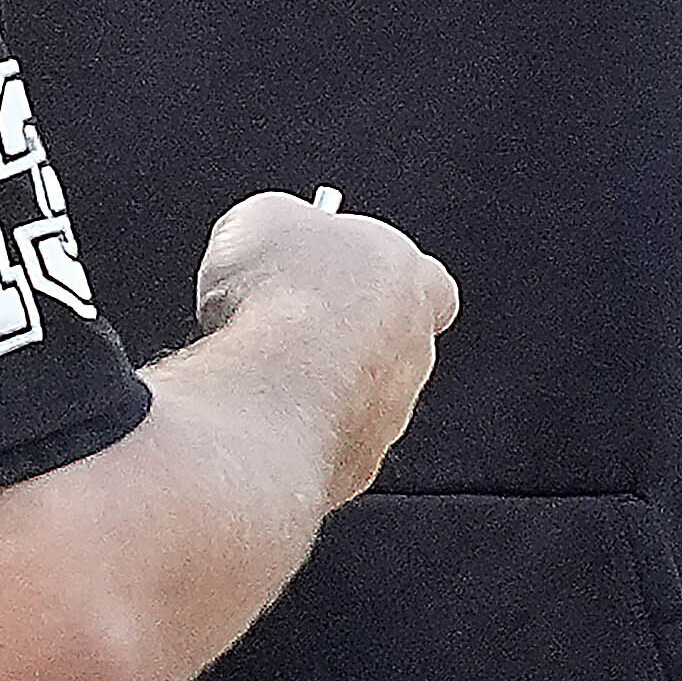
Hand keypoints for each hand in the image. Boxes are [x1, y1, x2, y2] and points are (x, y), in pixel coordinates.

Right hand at [193, 189, 456, 499]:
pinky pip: (326, 438)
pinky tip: (255, 409)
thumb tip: (279, 235)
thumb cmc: (275, 301)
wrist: (265, 395)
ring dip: (317, 381)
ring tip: (258, 366)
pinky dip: (295, 426)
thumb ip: (287, 223)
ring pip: (358, 394)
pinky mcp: (355, 464)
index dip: (377, 274)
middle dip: (340, 329)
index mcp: (411, 278)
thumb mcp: (264, 216)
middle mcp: (414, 349)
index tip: (333, 268)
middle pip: (388, 336)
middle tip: (282, 316)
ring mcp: (390, 413)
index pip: (426, 277)